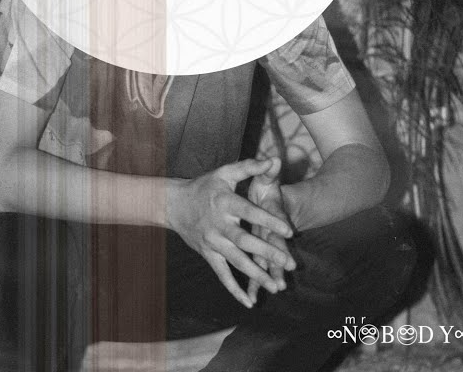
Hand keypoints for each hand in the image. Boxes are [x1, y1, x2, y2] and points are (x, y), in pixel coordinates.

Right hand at [167, 158, 296, 308]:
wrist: (173, 204)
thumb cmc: (204, 187)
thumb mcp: (224, 173)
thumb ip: (249, 167)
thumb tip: (273, 160)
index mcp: (225, 202)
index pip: (249, 212)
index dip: (268, 221)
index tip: (288, 230)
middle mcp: (218, 224)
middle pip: (245, 241)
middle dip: (267, 253)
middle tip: (289, 262)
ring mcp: (212, 242)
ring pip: (236, 261)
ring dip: (256, 275)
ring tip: (276, 286)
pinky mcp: (208, 254)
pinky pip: (222, 275)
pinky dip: (235, 289)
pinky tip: (250, 302)